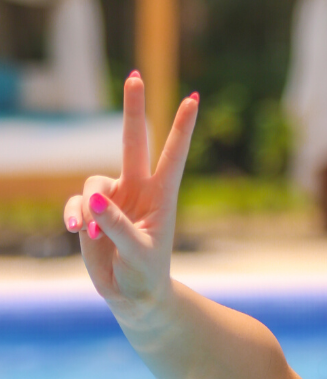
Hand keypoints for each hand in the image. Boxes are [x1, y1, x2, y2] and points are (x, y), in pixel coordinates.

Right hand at [62, 74, 198, 320]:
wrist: (133, 297)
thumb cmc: (146, 276)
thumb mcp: (137, 254)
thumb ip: (118, 226)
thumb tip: (95, 198)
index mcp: (161, 197)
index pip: (172, 156)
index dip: (181, 127)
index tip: (194, 99)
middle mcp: (138, 190)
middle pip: (132, 141)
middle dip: (133, 109)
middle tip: (136, 76)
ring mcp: (114, 199)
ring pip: (93, 181)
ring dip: (90, 207)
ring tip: (94, 235)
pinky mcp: (91, 212)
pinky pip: (76, 203)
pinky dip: (74, 215)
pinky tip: (74, 230)